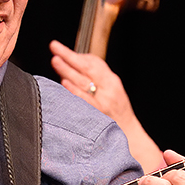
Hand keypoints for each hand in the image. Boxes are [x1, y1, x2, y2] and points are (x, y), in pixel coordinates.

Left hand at [49, 40, 164, 170]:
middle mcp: (109, 89)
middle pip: (87, 68)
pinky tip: (65, 83)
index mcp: (112, 82)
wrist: (130, 137)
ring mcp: (103, 101)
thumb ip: (97, 81)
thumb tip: (75, 68)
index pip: (95, 62)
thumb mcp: (112, 93)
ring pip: (83, 81)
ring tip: (55, 60)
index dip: (78, 54)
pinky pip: (84, 99)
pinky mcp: (97, 113)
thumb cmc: (117, 114)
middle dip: (69, 56)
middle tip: (54, 47)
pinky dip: (74, 90)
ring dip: (68, 69)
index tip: (62, 49)